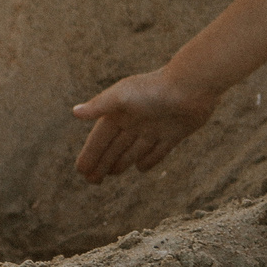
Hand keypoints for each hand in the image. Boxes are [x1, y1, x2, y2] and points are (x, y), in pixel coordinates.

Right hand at [71, 67, 218, 180]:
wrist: (192, 85)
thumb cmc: (154, 89)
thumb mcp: (122, 96)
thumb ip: (99, 105)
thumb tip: (74, 112)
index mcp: (119, 113)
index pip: (99, 139)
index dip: (90, 154)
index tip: (81, 170)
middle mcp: (135, 121)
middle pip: (114, 148)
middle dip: (101, 164)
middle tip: (91, 181)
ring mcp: (155, 128)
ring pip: (132, 151)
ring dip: (120, 163)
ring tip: (110, 175)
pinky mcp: (174, 133)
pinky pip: (158, 151)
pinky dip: (149, 160)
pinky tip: (141, 168)